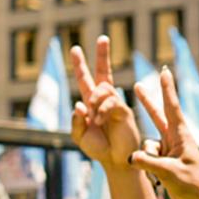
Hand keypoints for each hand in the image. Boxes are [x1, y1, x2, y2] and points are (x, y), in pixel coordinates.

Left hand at [69, 38, 141, 171]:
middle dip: (102, 54)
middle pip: (103, 72)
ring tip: (95, 120)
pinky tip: (99, 121)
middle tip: (103, 37)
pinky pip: (110, 101)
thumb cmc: (98, 149)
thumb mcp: (79, 136)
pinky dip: (101, 110)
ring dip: (94, 103)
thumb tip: (80, 104)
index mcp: (91, 103)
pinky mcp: (123, 109)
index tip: (75, 49)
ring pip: (102, 89)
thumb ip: (76, 121)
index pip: (85, 79)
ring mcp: (115, 103)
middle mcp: (103, 100)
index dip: (80, 65)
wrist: (115, 160)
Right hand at [132, 67, 198, 198]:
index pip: (171, 107)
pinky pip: (146, 158)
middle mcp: (175, 139)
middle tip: (137, 84)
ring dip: (147, 159)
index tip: (165, 71)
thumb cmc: (191, 186)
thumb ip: (147, 162)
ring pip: (147, 145)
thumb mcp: (168, 173)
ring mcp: (169, 149)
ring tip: (163, 175)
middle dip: (147, 102)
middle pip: (157, 116)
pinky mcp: (164, 160)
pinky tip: (159, 180)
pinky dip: (147, 167)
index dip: (167, 88)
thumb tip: (130, 157)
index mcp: (181, 136)